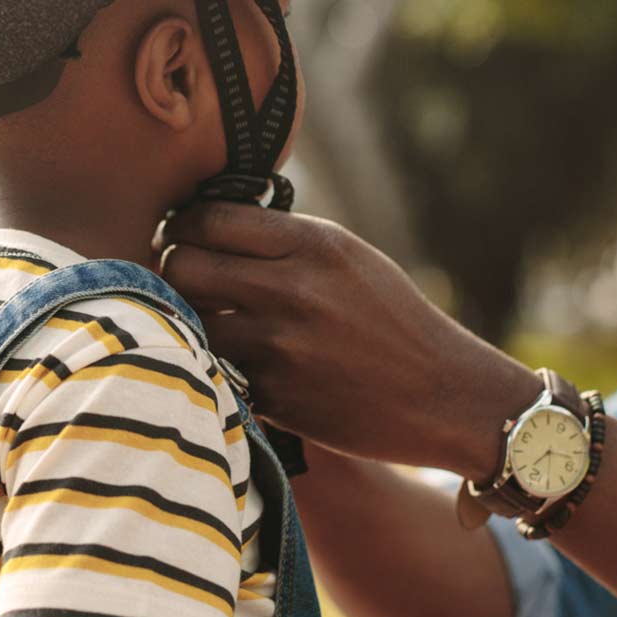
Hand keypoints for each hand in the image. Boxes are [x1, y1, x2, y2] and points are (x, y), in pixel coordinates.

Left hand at [157, 204, 539, 473]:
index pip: (207, 218)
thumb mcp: (348, 258)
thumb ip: (282, 241)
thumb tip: (203, 225)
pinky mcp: (273, 397)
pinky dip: (212, 365)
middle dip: (173, 271)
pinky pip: (212, 370)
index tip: (182, 238)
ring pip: (186, 322)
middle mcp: (292, 290)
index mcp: (312, 244)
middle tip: (184, 282)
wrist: (444, 395)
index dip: (182, 226)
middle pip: (181, 266)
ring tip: (202, 323)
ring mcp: (280, 347)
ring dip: (186, 322)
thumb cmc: (393, 320)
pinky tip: (229, 363)